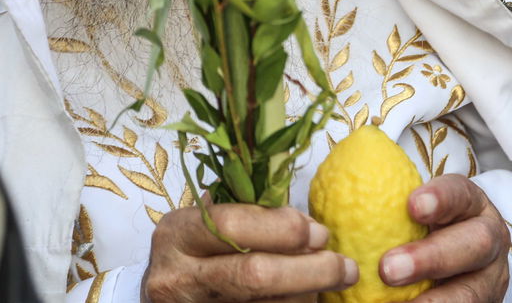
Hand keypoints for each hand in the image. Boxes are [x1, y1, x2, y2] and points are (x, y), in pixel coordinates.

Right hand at [141, 201, 354, 301]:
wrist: (168, 290)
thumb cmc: (196, 249)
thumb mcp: (208, 223)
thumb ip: (253, 218)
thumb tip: (312, 229)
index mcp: (179, 234)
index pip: (234, 227)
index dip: (284, 230)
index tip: (320, 233)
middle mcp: (179, 276)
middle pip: (254, 276)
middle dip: (310, 270)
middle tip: (343, 266)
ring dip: (307, 293)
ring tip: (330, 280)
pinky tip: (308, 297)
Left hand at [379, 174, 509, 301]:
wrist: (453, 270)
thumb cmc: (420, 233)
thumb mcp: (411, 215)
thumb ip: (380, 206)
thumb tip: (321, 207)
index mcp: (470, 205)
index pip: (460, 193)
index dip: (440, 198)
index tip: (411, 205)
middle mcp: (488, 240)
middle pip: (476, 243)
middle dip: (433, 257)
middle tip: (388, 269)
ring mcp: (488, 280)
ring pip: (472, 292)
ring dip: (434, 301)